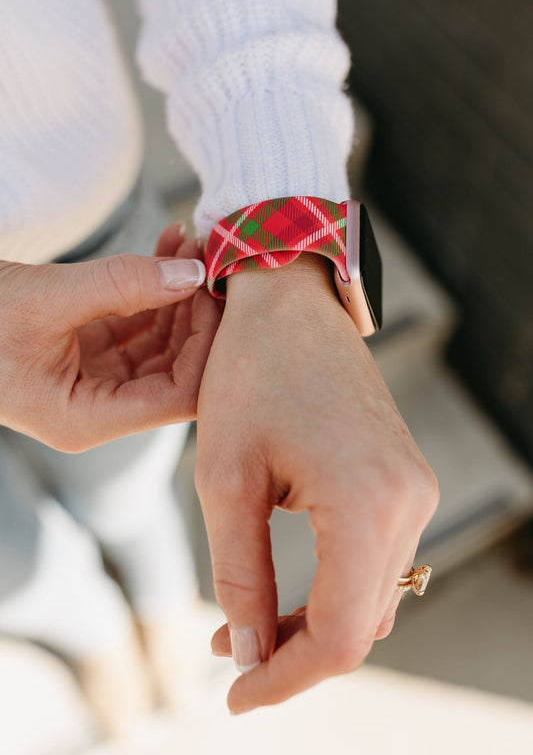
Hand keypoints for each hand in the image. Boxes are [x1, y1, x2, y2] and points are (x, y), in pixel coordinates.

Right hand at [0, 225, 221, 450]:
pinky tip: (165, 248)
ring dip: (177, 293)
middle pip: (176, 370)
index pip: (176, 396)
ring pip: (162, 343)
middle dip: (195, 313)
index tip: (214, 292)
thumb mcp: (47, 299)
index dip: (205, 347)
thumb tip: (191, 273)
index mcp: (87, 419)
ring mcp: (96, 379)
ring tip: (186, 241)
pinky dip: (153, 288)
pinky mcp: (91, 350)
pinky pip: (137, 323)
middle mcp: (98, 406)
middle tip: (206, 257)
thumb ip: (122, 285)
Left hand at [195, 254, 437, 712]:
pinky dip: (334, 584)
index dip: (285, 679)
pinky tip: (286, 581)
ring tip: (245, 620)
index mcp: (367, 504)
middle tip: (227, 654)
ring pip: (370, 597)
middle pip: (360, 625)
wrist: (291, 303)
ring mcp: (414, 490)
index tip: (233, 695)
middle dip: (292, 652)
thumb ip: (239, 573)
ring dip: (313, 621)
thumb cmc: (250, 374)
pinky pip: (376, 559)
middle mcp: (409, 503)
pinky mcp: (404, 479)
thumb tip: (248, 652)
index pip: (338, 636)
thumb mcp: (226, 479)